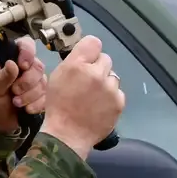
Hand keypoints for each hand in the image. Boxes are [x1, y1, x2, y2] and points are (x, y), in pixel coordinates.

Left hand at [0, 36, 47, 133]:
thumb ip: (2, 76)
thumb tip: (12, 63)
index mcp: (13, 60)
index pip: (26, 45)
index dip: (27, 52)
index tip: (23, 66)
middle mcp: (27, 68)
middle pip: (37, 67)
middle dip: (27, 82)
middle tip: (14, 92)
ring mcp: (36, 82)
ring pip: (43, 83)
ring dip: (30, 96)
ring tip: (17, 103)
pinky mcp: (43, 96)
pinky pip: (47, 97)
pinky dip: (36, 104)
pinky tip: (26, 109)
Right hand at [39, 35, 124, 159]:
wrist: (68, 134)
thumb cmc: (58, 105)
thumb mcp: (57, 77)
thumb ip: (73, 62)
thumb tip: (87, 55)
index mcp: (77, 65)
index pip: (94, 42)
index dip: (90, 50)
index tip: (87, 58)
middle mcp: (96, 73)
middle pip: (105, 58)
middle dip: (98, 67)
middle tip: (88, 81)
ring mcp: (110, 88)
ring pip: (112, 76)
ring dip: (105, 82)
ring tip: (94, 96)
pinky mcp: (119, 102)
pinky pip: (117, 91)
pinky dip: (111, 97)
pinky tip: (100, 106)